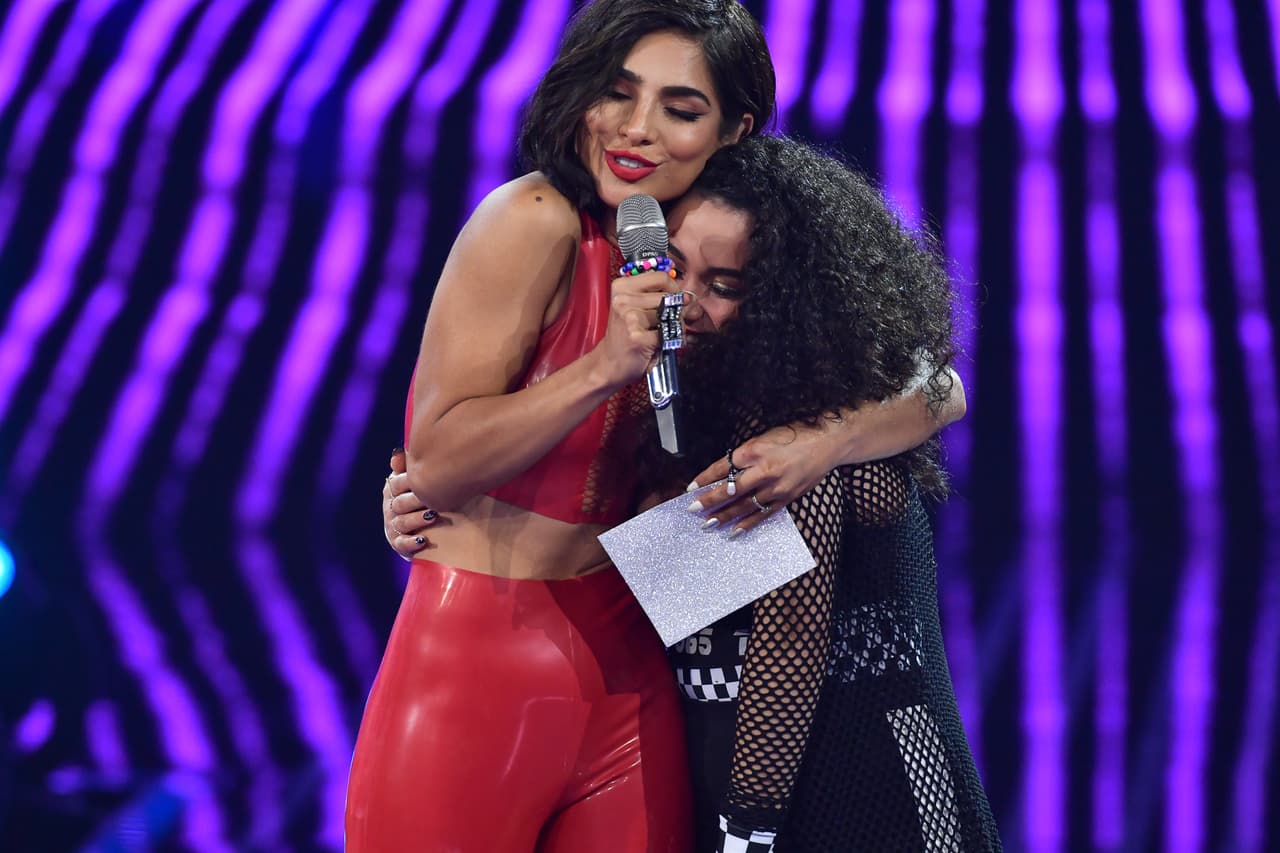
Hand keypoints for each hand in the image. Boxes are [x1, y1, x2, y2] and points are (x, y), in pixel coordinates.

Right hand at [383, 448, 437, 559]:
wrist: (426, 527)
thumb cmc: (423, 496)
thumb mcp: (415, 480)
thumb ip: (406, 466)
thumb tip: (398, 452)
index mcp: (392, 489)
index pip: (396, 483)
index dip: (407, 480)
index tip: (421, 477)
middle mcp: (390, 507)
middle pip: (399, 503)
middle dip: (415, 499)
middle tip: (432, 497)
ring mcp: (393, 526)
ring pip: (402, 522)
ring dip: (417, 519)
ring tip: (433, 516)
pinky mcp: (399, 544)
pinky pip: (402, 543)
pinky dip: (411, 542)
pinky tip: (423, 540)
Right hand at [594, 270, 687, 386]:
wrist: (609, 363)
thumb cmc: (625, 335)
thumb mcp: (636, 309)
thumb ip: (659, 297)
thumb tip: (689, 297)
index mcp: (621, 287)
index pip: (661, 277)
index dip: (674, 289)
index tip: (674, 300)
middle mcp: (622, 300)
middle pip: (668, 296)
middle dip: (676, 311)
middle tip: (668, 323)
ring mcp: (628, 318)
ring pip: (669, 315)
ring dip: (674, 327)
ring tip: (663, 334)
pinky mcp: (636, 336)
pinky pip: (667, 333)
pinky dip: (670, 341)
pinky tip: (660, 345)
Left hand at [685, 423, 837, 535]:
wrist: (828, 443)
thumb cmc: (795, 435)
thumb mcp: (764, 437)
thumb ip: (744, 455)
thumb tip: (723, 472)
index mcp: (754, 450)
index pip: (722, 467)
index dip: (704, 478)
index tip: (690, 488)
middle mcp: (763, 470)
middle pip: (729, 490)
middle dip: (709, 501)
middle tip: (693, 510)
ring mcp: (776, 487)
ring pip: (744, 506)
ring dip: (724, 516)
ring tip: (707, 524)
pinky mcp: (787, 498)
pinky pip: (762, 514)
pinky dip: (747, 524)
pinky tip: (733, 531)